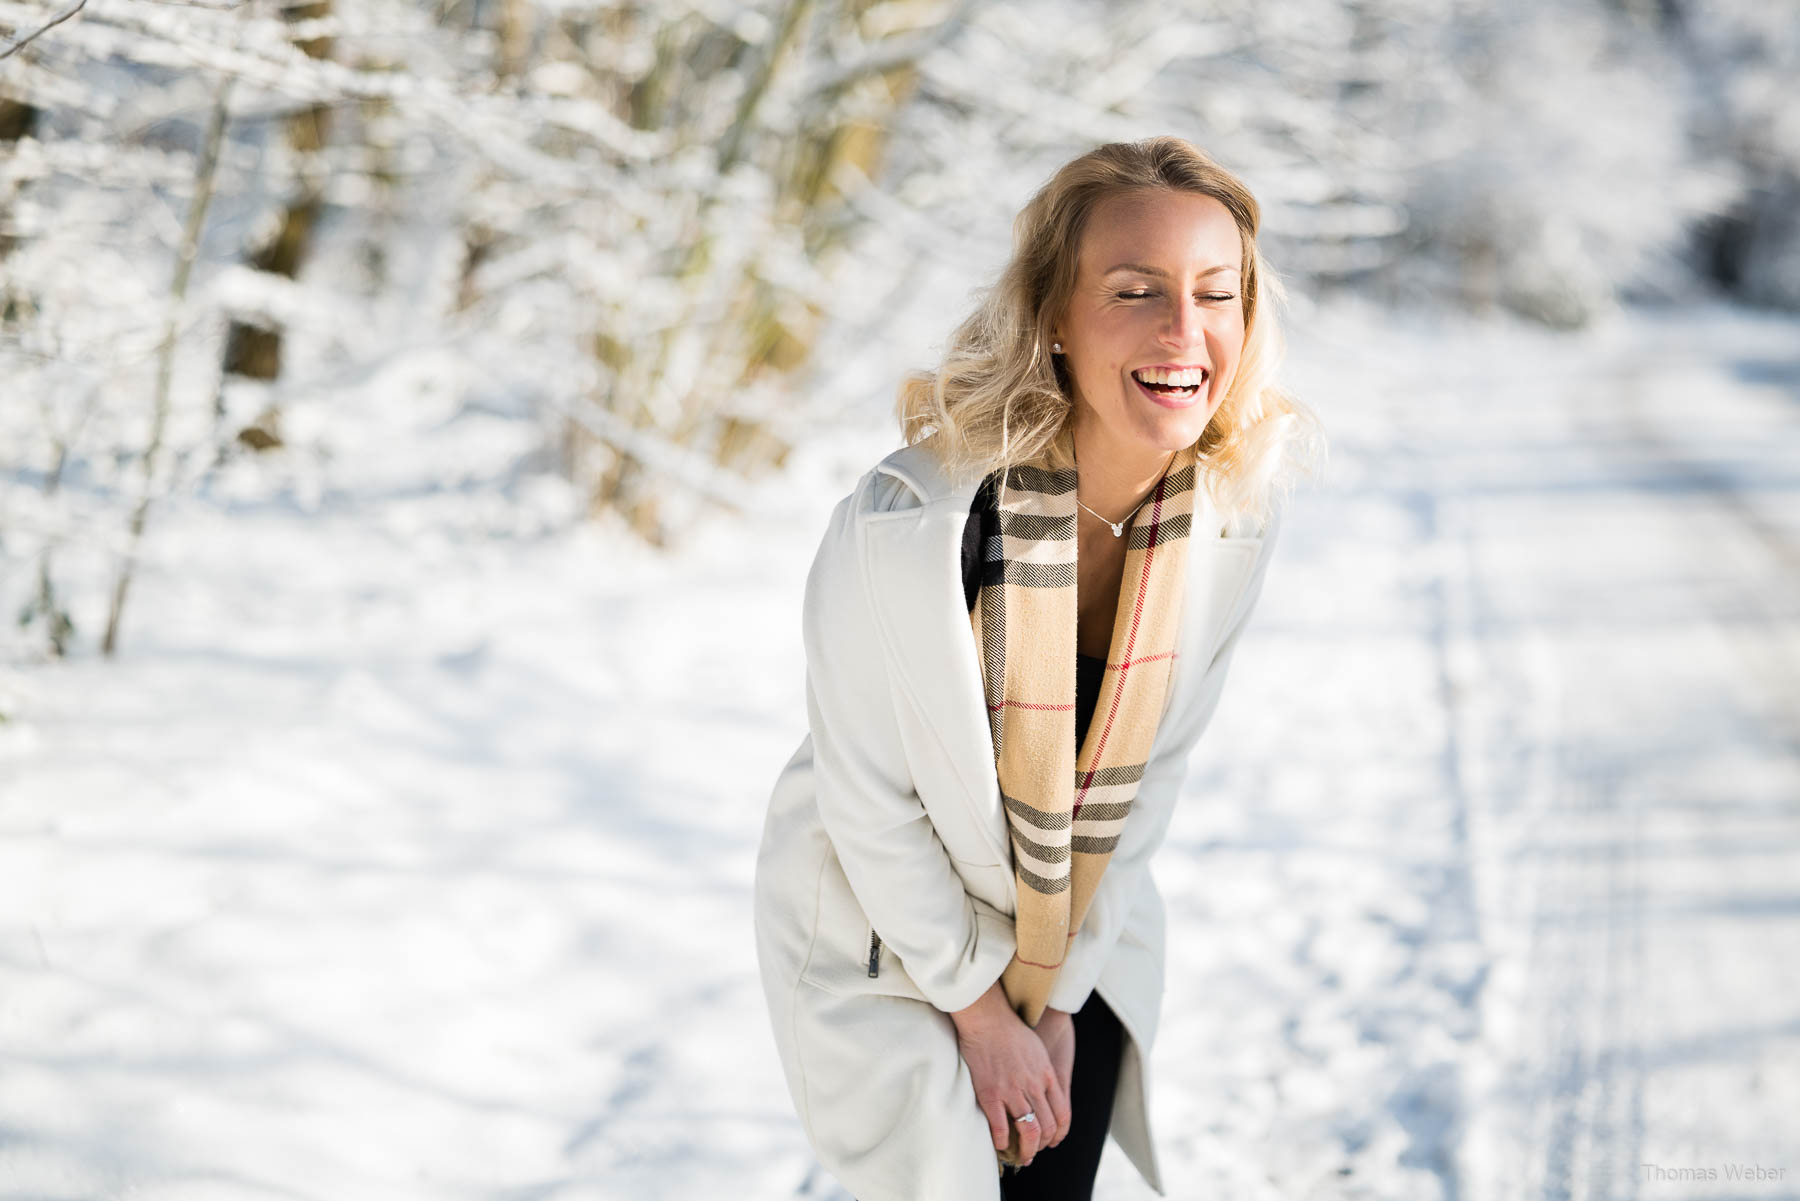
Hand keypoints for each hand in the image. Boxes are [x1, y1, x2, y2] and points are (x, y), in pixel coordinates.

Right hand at [950, 982, 1071, 1164]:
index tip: (1051, 1141)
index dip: (1058, 1133)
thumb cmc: (1010, 1029)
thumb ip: (1043, 1072)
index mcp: (1047, 1076)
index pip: (1061, 1114)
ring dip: (1026, 1150)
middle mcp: (1034, 1087)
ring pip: (1028, 1132)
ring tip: (1021, 1156)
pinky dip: (1001, 1141)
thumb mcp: (1038, 1049)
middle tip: (1034, 1152)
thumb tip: (1045, 1086)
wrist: (988, 1018)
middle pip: (1046, 1127)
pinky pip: (1000, 1128)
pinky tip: (1000, 1144)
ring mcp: (1013, 1091)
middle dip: (1041, 1145)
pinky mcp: (991, 1094)